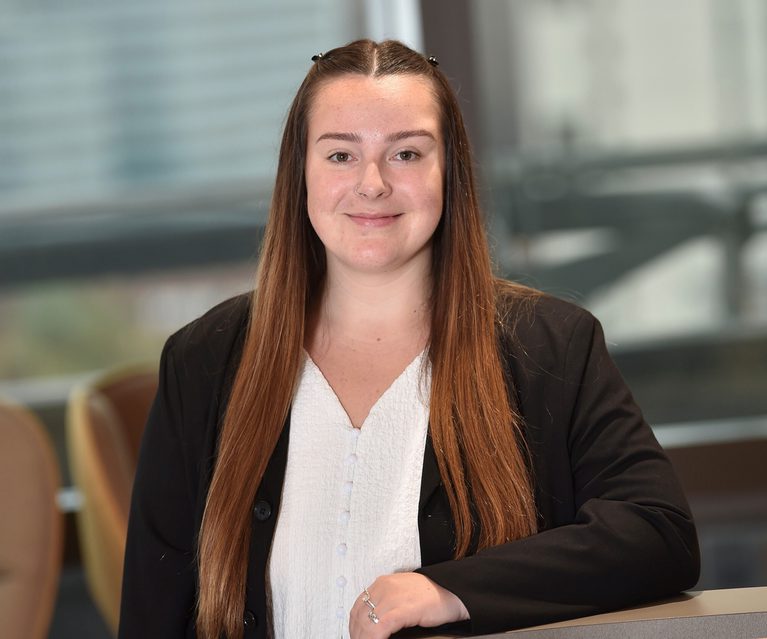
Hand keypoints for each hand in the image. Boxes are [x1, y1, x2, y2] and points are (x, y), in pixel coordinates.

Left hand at [348, 572, 468, 637]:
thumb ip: (386, 605)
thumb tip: (372, 625)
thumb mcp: (401, 595)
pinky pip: (380, 627)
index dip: (354, 626)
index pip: (358, 607)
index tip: (357, 637)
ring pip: (367, 624)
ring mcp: (393, 597)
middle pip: (360, 616)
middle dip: (358, 635)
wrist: (453, 592)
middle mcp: (384, 587)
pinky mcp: (404, 608)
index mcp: (382, 583)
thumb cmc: (430, 597)